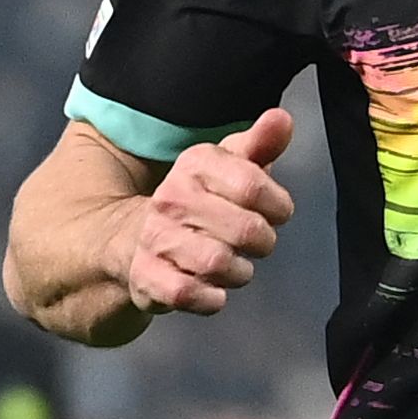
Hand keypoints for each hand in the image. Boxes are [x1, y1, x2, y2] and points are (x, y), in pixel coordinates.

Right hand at [120, 109, 294, 315]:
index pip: (253, 185)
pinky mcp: (146, 277)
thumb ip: (261, 143)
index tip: (276, 211)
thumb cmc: (200, 200)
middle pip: (246, 230)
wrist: (135, 236)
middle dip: (263, 242)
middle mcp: (171, 197)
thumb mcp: (230, 165)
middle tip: (256, 242)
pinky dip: (210, 298)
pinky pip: (188, 294)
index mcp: (195, 164)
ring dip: (239, 272)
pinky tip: (213, 289)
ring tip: (234, 265)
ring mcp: (156, 237)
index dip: (278, 205)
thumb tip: (282, 120)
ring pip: (219, 264)